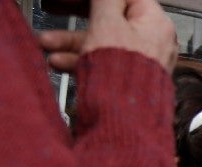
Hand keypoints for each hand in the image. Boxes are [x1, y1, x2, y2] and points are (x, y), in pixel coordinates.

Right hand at [40, 0, 177, 72]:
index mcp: (155, 24)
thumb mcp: (107, 24)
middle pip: (110, 20)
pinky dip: (81, 59)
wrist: (123, 119)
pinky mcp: (127, 80)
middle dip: (77, 18)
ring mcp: (140, 62)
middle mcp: (152, 42)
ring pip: (102, 42)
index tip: (78, 0)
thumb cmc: (123, 76)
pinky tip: (58, 62)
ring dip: (71, 41)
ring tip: (46, 43)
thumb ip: (105, 0)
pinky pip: (103, 62)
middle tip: (57, 9)